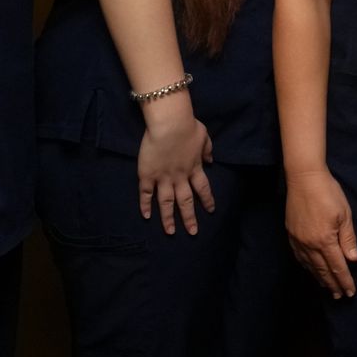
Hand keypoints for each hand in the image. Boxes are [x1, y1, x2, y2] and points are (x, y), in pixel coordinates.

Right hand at [137, 96, 215, 234]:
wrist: (169, 124)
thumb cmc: (188, 126)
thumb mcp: (203, 136)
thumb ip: (207, 150)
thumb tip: (210, 161)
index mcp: (194, 168)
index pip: (203, 189)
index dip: (207, 200)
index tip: (211, 211)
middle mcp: (180, 177)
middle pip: (186, 202)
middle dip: (189, 218)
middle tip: (193, 232)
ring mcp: (163, 178)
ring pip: (166, 203)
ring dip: (168, 218)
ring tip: (170, 232)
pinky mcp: (147, 175)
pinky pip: (146, 194)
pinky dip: (145, 205)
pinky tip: (146, 216)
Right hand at [286, 167, 356, 298]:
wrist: (304, 178)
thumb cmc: (328, 193)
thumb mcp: (344, 214)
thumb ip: (347, 239)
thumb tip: (352, 260)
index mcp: (325, 240)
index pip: (337, 266)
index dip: (344, 281)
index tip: (350, 292)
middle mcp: (310, 244)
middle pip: (322, 270)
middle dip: (332, 284)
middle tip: (339, 296)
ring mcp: (298, 240)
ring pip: (310, 266)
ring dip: (319, 279)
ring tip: (327, 288)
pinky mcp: (291, 234)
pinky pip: (299, 257)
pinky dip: (307, 267)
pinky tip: (311, 270)